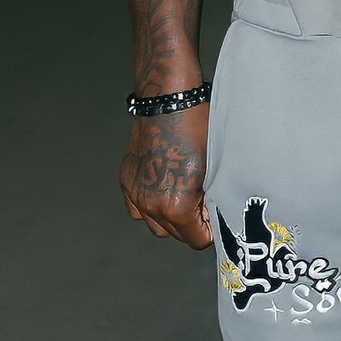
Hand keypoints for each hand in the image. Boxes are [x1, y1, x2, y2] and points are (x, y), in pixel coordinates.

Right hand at [120, 100, 211, 249]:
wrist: (168, 100)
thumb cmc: (197, 129)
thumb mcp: (214, 169)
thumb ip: (210, 200)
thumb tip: (211, 217)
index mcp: (176, 206)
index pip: (196, 240)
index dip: (210, 229)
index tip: (214, 214)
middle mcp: (151, 205)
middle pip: (176, 235)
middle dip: (192, 224)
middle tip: (204, 202)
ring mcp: (135, 193)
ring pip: (155, 225)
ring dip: (171, 218)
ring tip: (185, 195)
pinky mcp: (126, 181)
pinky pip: (138, 209)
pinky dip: (151, 205)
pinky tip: (165, 187)